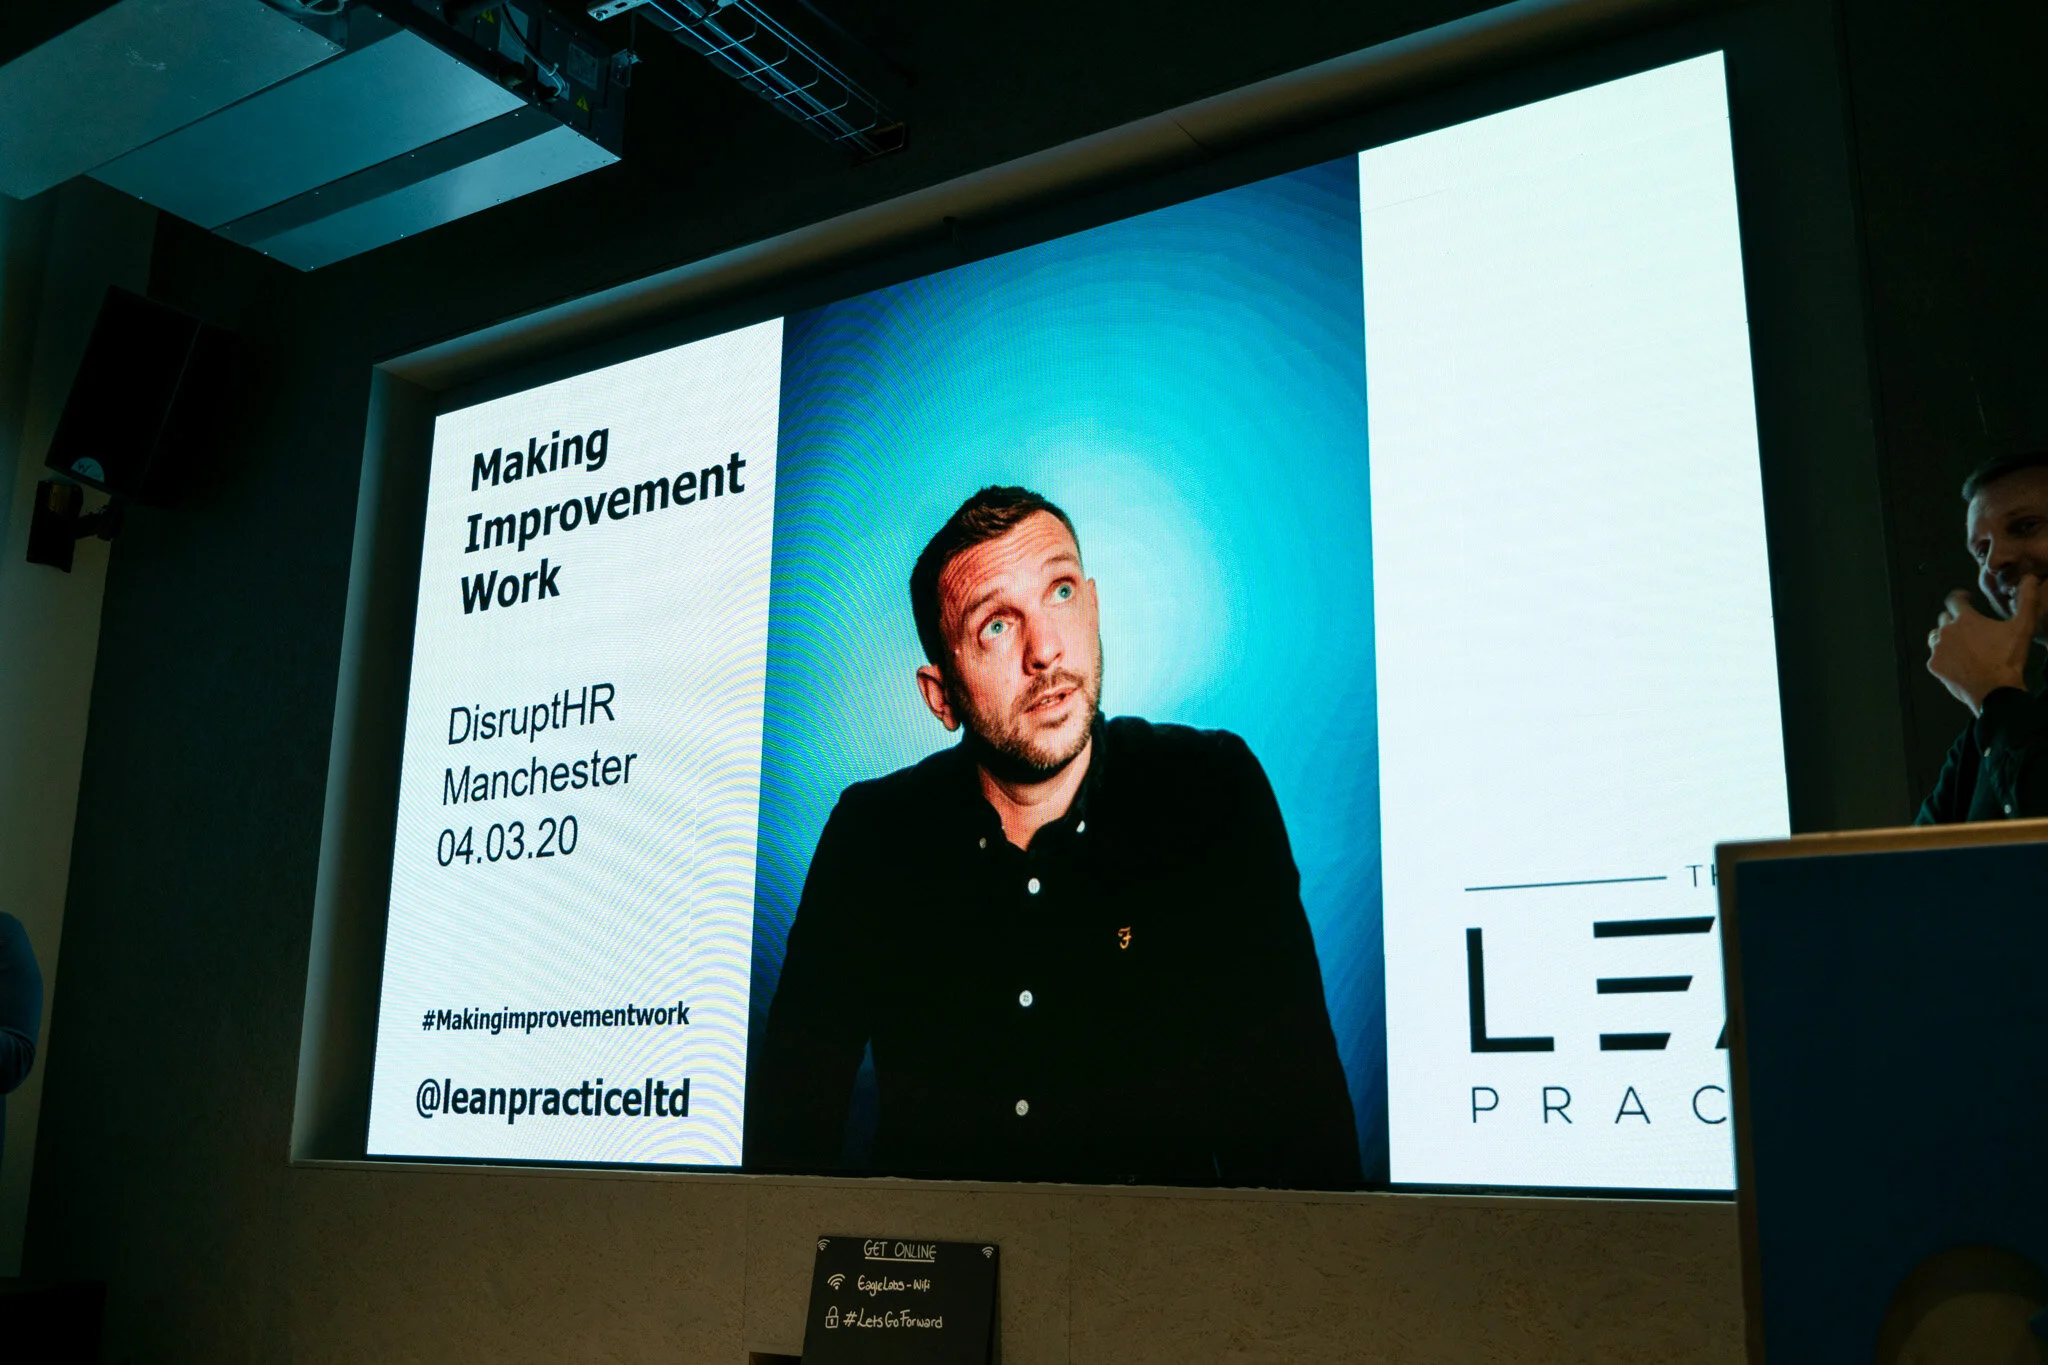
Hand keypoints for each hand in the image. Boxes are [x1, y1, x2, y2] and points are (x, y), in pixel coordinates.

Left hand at [1927, 576, 2036, 713]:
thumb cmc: (2008, 658)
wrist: (1995, 691)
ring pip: (1937, 637)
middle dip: (1956, 620)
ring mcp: (1938, 649)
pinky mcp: (1933, 665)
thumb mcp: (2022, 627)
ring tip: (1963, 646)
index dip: (1960, 597)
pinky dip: (1944, 657)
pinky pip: (1935, 656)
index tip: (1966, 598)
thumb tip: (2029, 578)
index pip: (1954, 599)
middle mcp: (1946, 631)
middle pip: (1945, 618)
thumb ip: (2026, 600)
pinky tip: (1958, 661)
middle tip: (1970, 629)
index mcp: (1965, 619)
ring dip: (1947, 638)